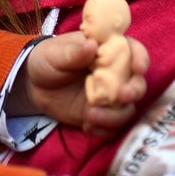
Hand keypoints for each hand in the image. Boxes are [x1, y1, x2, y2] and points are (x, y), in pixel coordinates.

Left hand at [16, 30, 148, 137]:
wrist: (33, 84)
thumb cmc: (48, 59)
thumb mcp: (56, 53)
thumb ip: (74, 52)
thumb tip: (92, 45)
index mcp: (108, 51)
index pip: (134, 51)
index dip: (141, 59)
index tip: (138, 68)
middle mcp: (115, 75)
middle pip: (137, 84)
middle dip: (134, 91)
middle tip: (121, 96)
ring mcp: (109, 97)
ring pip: (127, 110)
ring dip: (115, 116)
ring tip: (91, 116)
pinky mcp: (100, 115)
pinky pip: (112, 128)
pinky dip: (104, 130)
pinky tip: (87, 127)